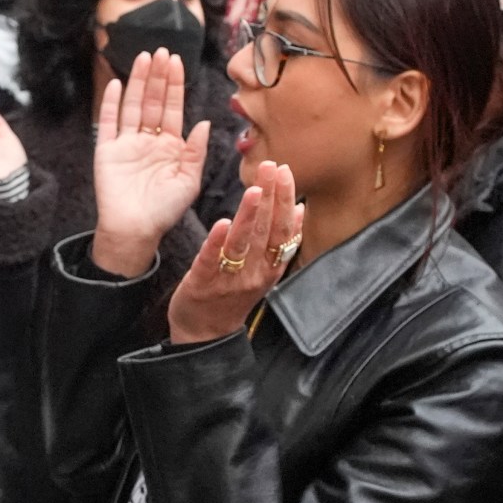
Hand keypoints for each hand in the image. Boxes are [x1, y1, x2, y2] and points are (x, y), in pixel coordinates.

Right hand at [88, 50, 211, 277]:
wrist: (135, 230)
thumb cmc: (165, 211)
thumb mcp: (189, 181)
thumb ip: (196, 151)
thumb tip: (203, 121)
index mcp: (171, 146)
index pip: (173, 108)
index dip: (175, 85)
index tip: (177, 61)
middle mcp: (149, 141)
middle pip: (153, 101)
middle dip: (158, 76)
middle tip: (161, 50)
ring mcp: (127, 144)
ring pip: (133, 105)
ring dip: (137, 82)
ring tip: (143, 57)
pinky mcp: (107, 151)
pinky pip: (109, 122)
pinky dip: (111, 103)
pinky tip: (115, 83)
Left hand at [167, 162, 303, 344]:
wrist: (205, 336)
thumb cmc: (233, 297)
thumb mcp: (263, 270)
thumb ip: (280, 242)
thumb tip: (300, 209)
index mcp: (270, 267)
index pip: (284, 230)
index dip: (286, 200)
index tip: (286, 172)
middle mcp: (254, 273)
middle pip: (266, 232)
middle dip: (270, 197)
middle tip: (272, 167)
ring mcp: (229, 279)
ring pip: (242, 244)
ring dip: (250, 216)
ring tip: (254, 190)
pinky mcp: (202, 284)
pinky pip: (212, 261)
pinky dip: (218, 242)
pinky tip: (222, 223)